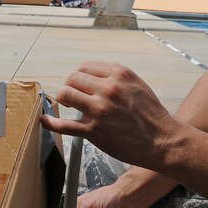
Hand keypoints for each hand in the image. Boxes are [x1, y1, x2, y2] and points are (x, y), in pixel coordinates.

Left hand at [40, 61, 178, 168]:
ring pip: (65, 94)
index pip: (86, 66)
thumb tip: (94, 77)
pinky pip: (64, 125)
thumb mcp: (137, 85)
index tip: (79, 83)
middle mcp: (108, 88)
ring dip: (63, 100)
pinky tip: (45, 121)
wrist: (162, 140)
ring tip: (68, 106)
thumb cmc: (151, 115)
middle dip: (70, 86)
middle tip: (73, 96)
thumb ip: (116, 78)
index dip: (79, 75)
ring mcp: (99, 110)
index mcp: (119, 74)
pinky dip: (51, 123)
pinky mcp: (94, 131)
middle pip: (73, 78)